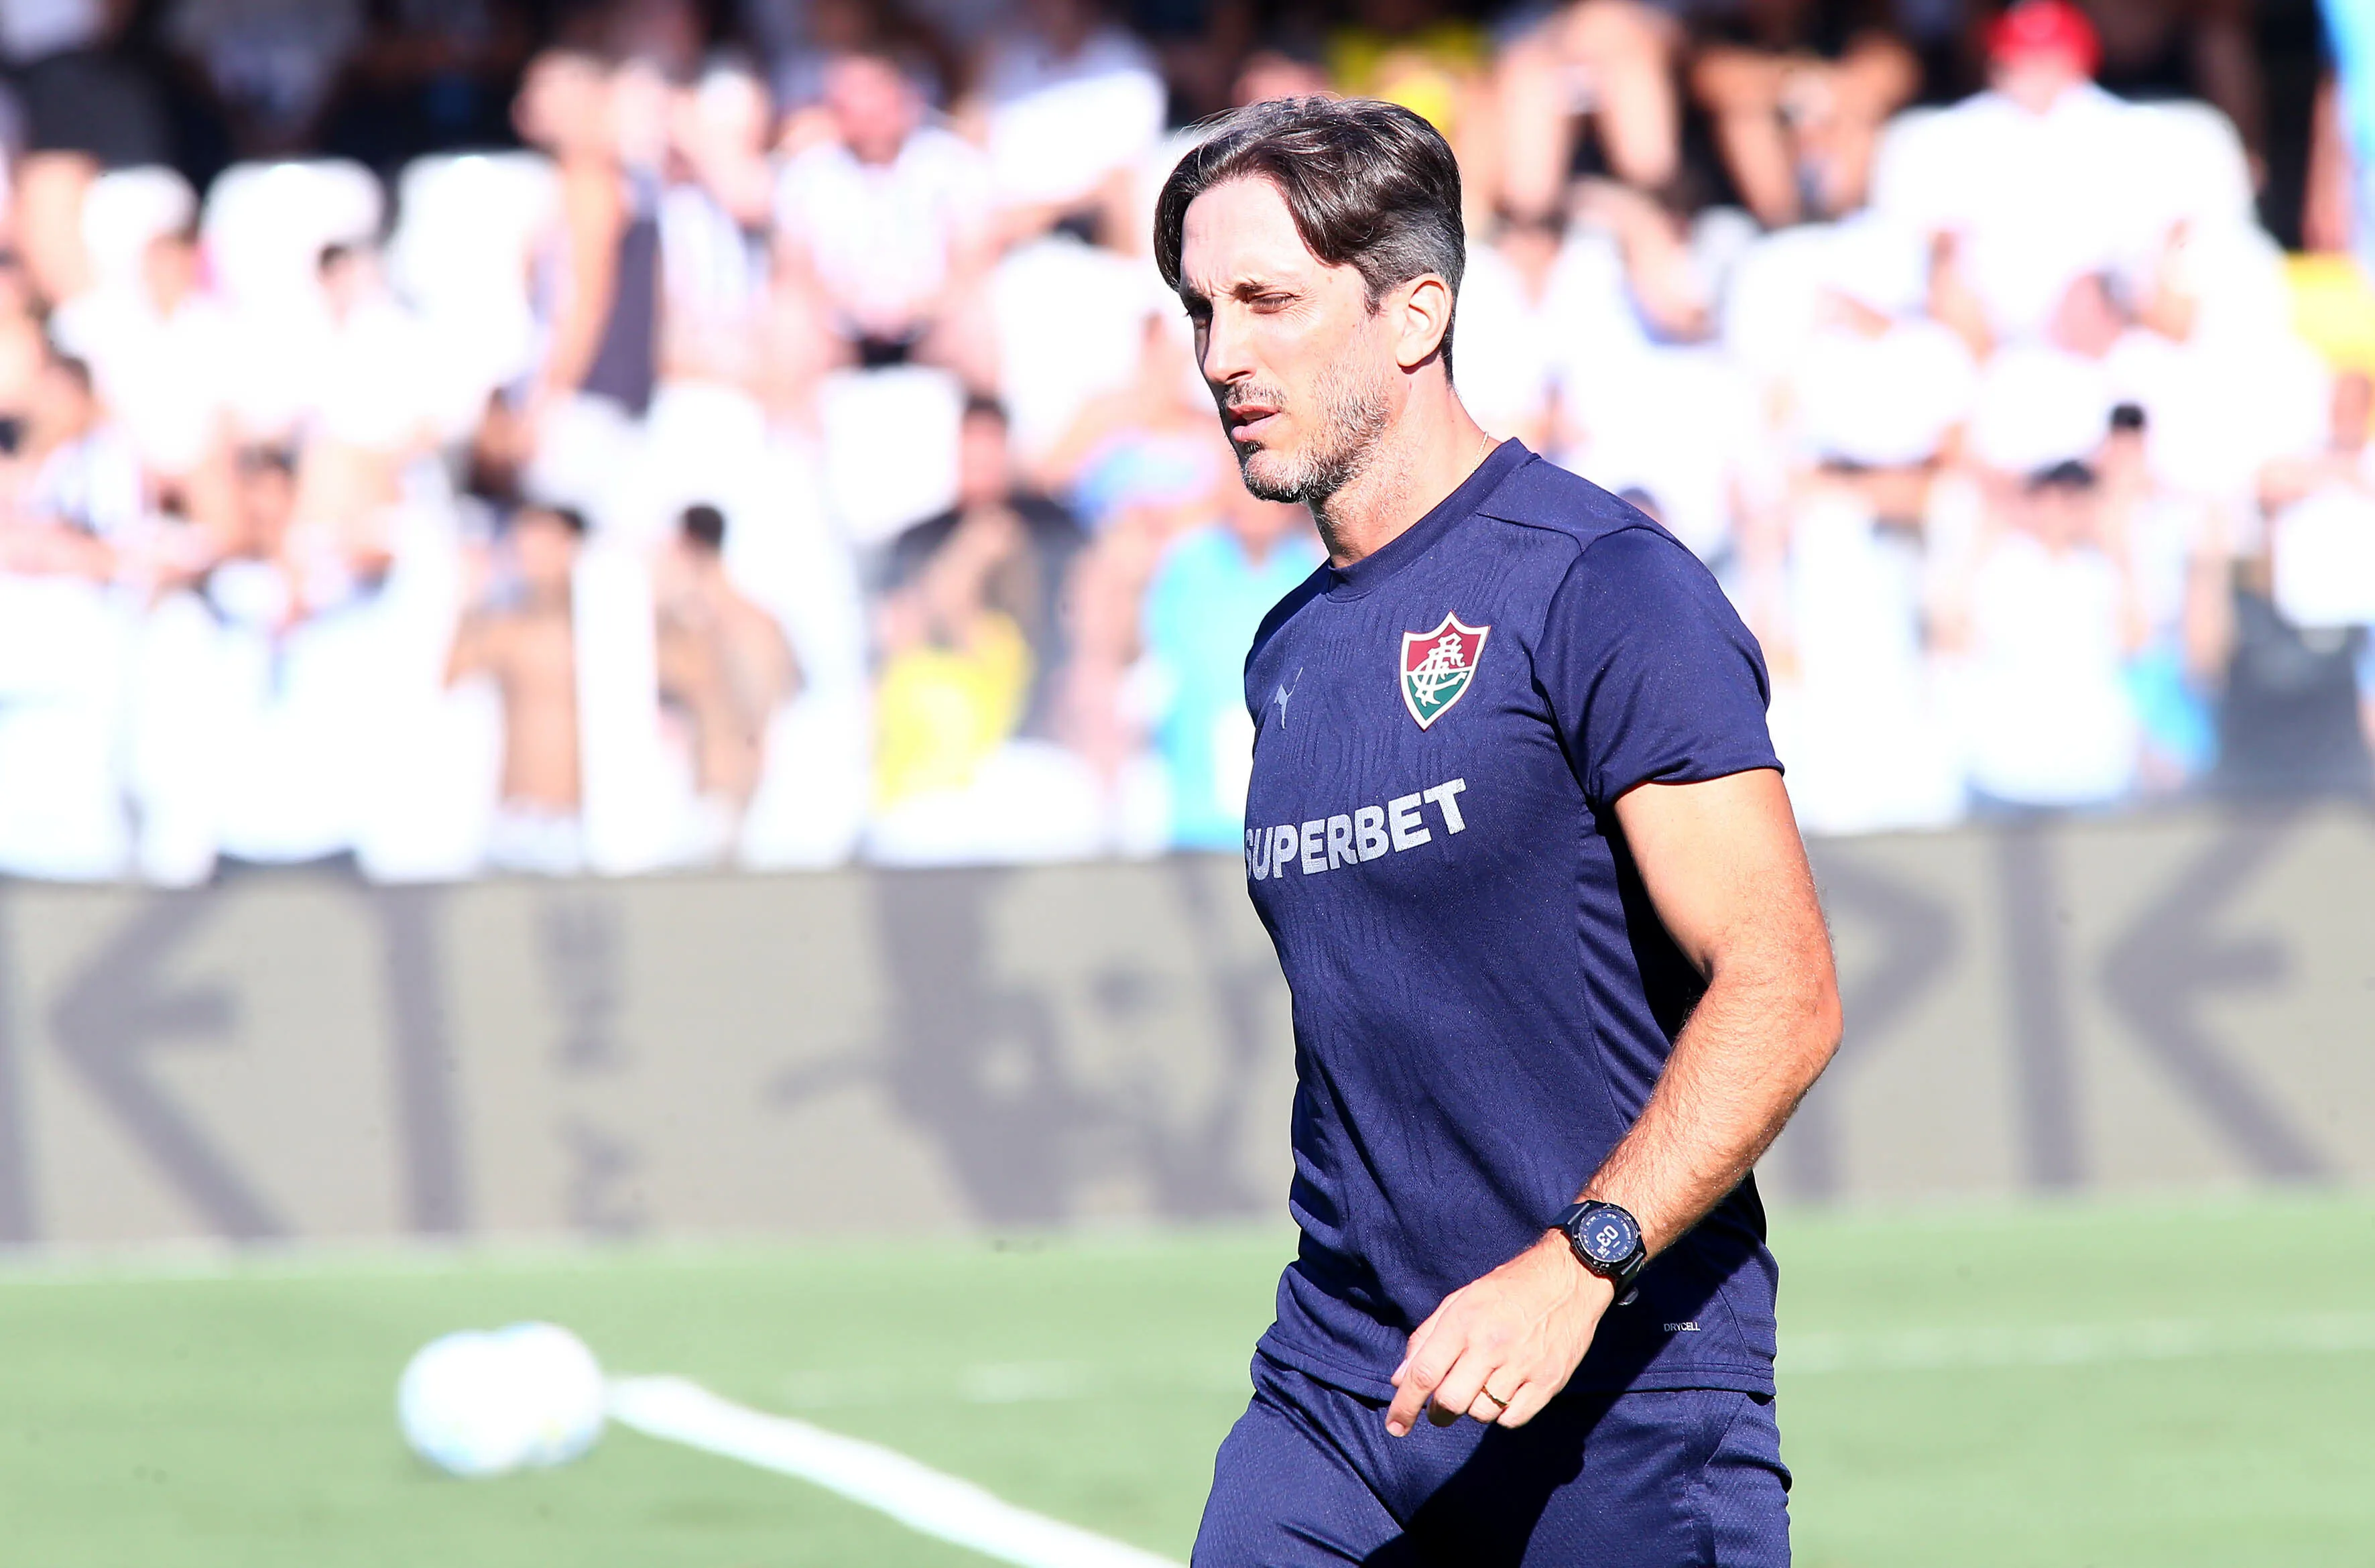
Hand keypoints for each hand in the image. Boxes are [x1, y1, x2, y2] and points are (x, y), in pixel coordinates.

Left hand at [1385, 1232, 1614, 1436]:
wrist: (1568, 1279)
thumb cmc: (1506, 1290)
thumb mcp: (1460, 1301)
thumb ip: (1426, 1339)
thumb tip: (1400, 1381)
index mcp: (1464, 1322)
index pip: (1424, 1373)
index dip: (1404, 1405)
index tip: (1395, 1426)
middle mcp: (1491, 1345)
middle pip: (1451, 1402)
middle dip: (1438, 1413)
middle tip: (1441, 1408)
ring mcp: (1522, 1365)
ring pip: (1481, 1413)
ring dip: (1473, 1409)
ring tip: (1481, 1386)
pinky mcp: (1548, 1381)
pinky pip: (1512, 1419)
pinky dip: (1502, 1414)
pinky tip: (1505, 1392)